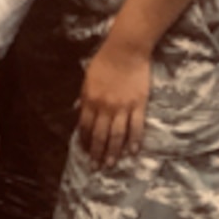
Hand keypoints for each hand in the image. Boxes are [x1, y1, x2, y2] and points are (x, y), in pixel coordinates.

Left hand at [78, 38, 152, 166]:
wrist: (125, 50)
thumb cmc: (104, 61)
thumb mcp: (87, 79)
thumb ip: (85, 97)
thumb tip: (79, 111)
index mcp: (90, 100)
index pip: (86, 127)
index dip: (85, 141)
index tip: (85, 152)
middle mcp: (105, 107)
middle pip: (100, 135)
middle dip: (97, 152)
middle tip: (96, 167)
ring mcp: (122, 107)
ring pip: (116, 135)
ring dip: (113, 152)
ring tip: (111, 164)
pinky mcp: (138, 105)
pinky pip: (136, 127)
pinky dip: (134, 141)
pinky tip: (133, 152)